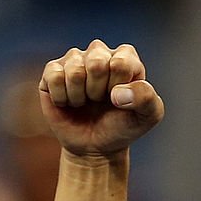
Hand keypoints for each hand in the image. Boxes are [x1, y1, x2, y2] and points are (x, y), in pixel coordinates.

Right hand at [38, 40, 163, 157]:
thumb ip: (147, 99)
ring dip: (81, 96)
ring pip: (75, 71)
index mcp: (125, 57)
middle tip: (100, 102)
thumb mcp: (148, 116)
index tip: (120, 100)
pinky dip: (62, 98)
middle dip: (99, 91)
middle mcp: (99, 52)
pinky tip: (69, 102)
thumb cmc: (123, 127)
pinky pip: (54, 77)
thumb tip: (117, 93)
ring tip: (86, 102)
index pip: (121, 63)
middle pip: (96, 62)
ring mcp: (74, 60)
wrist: (96, 147)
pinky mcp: (52, 71)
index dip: (119, 88)